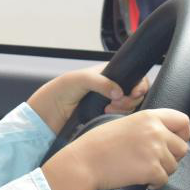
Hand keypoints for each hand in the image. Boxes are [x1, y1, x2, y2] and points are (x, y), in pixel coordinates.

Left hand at [27, 64, 148, 133]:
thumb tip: (119, 91)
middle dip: (130, 99)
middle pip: (134, 93)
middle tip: (117, 103)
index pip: (133, 76)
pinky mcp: (106, 115)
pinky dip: (119, 116)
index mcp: (108, 73)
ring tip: (109, 109)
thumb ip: (101, 82)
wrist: (51, 110)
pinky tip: (108, 114)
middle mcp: (111, 86)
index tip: (135, 92)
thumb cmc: (62, 89)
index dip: (138, 84)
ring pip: (130, 105)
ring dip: (124, 108)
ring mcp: (110, 101)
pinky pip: (121, 116)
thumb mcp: (80, 79)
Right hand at [65, 107, 189, 189]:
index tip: (178, 141)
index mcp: (149, 117)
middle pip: (182, 147)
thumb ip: (146, 125)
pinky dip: (154, 184)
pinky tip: (141, 180)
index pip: (182, 121)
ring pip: (174, 166)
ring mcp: (155, 151)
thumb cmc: (98, 144)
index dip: (184, 133)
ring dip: (161, 171)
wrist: (85, 162)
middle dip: (171, 157)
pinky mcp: (152, 170)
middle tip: (155, 161)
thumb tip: (164, 135)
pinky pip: (164, 180)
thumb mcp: (124, 123)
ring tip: (143, 170)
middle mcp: (155, 131)